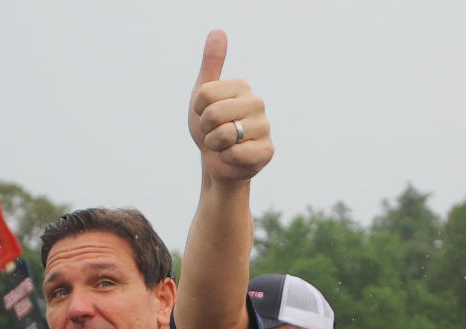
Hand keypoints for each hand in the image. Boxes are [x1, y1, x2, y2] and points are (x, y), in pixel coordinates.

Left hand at [188, 30, 272, 182]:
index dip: (198, 110)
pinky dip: (226, 158)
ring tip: (223, 144)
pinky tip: (233, 157)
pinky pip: (235, 153)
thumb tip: (218, 31)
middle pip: (214, 113)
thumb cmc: (210, 127)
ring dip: (216, 145)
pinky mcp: (267, 151)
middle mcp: (257, 103)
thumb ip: (211, 64)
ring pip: (225, 134)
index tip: (205, 115)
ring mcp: (265, 127)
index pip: (205, 94)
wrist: (218, 161)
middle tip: (214, 132)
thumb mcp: (204, 94)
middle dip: (206, 128)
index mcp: (242, 86)